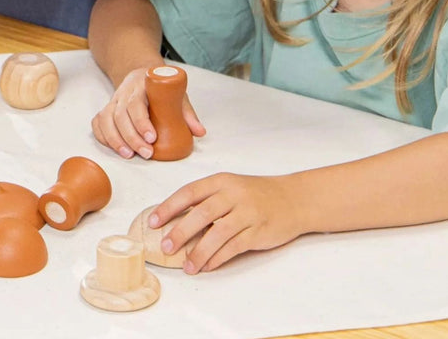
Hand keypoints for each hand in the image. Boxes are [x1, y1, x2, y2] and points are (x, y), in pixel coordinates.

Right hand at [91, 68, 204, 159]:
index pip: (136, 104)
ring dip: (116, 140)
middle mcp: (123, 93)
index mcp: (141, 86)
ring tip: (129, 155)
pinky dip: (103, 137)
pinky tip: (115, 148)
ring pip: (106, 120)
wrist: (140, 75)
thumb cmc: (159, 89)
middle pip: (120, 115)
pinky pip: (98, 123)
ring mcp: (112, 101)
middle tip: (146, 153)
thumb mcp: (176, 94)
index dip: (141, 122)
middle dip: (131, 137)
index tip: (151, 138)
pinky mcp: (106, 110)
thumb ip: (187, 113)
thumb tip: (199, 132)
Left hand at [151, 173, 304, 271]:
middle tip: (165, 246)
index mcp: (220, 181)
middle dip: (180, 231)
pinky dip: (218, 258)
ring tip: (187, 266)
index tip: (153, 221)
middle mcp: (233, 194)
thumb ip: (206, 200)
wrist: (294, 199)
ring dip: (199, 251)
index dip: (169, 207)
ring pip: (218, 233)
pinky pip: (234, 246)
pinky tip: (207, 266)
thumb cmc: (255, 194)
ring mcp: (247, 213)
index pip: (189, 192)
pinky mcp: (258, 231)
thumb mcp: (230, 188)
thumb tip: (175, 220)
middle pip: (201, 213)